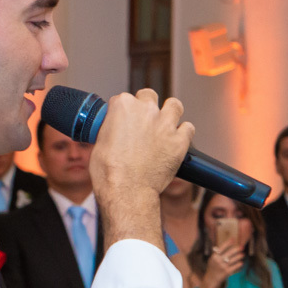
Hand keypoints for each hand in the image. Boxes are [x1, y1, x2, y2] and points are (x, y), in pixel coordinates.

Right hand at [90, 89, 194, 204]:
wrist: (126, 192)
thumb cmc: (109, 172)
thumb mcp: (99, 143)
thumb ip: (109, 128)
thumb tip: (114, 130)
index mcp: (123, 106)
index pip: (124, 99)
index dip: (123, 112)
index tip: (124, 122)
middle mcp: (146, 110)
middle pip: (149, 96)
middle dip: (146, 106)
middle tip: (143, 123)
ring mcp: (165, 124)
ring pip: (174, 105)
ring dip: (169, 113)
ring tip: (164, 125)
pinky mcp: (180, 141)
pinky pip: (188, 128)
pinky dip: (183, 133)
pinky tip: (175, 140)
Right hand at [203, 242, 244, 287]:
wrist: (211, 279)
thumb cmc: (213, 268)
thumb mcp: (212, 259)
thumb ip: (218, 253)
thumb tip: (227, 245)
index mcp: (214, 256)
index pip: (222, 247)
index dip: (228, 243)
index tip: (233, 239)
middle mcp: (218, 261)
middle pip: (229, 252)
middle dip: (237, 249)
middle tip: (242, 247)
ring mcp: (222, 266)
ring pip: (233, 259)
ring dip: (239, 256)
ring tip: (242, 254)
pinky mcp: (226, 272)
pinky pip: (235, 267)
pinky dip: (239, 264)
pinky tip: (241, 262)